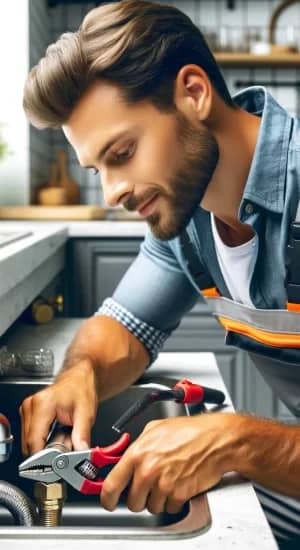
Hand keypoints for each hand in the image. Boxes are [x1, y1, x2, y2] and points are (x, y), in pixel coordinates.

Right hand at [19, 359, 98, 455]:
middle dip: (47, 452)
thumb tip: (81, 453)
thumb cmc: (82, 389)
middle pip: (30, 444)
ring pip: (29, 442)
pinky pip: (30, 436)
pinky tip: (56, 432)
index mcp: (43, 405)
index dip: (45, 458)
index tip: (57, 464)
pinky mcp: (28, 413)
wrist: (79, 378)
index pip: (34, 442)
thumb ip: (82, 434)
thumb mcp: (87, 413)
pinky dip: (43, 440)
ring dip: (45, 446)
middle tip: (66, 444)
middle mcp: (31, 406)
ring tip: (62, 435)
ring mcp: (27, 409)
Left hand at [101, 412, 232, 513]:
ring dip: (157, 499)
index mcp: (138, 453)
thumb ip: (138, 444)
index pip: (112, 485)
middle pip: (132, 502)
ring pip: (151, 507)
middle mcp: (148, 470)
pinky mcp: (179, 495)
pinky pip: (169, 508)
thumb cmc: (189, 431)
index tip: (108, 501)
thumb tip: (125, 456)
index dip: (107, 497)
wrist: (215, 439)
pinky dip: (173, 501)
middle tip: (147, 487)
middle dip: (138, 497)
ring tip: (167, 481)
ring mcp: (164, 484)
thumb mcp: (155, 428)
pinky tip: (178, 484)